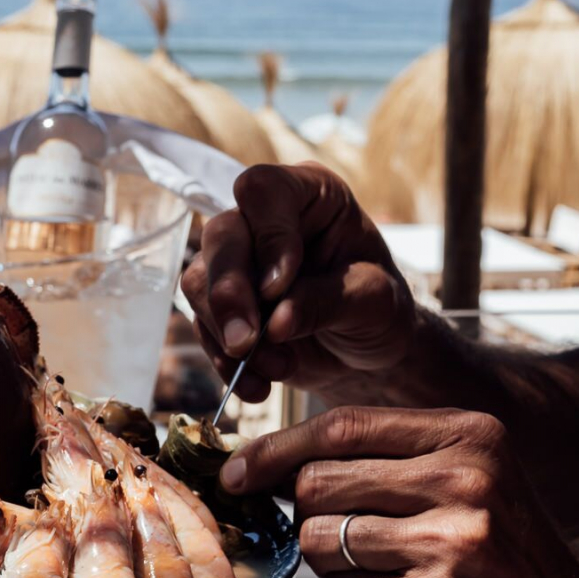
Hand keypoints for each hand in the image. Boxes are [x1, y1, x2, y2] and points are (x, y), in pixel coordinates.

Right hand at [182, 163, 417, 403]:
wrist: (366, 350)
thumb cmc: (380, 308)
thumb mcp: (372, 302)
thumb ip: (326, 303)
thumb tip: (275, 323)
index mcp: (308, 195)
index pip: (263, 191)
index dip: (265, 236)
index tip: (280, 287)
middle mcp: (263, 220)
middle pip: (221, 237)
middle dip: (229, 295)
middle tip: (248, 343)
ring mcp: (238, 261)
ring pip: (198, 283)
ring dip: (230, 335)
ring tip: (277, 369)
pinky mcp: (221, 304)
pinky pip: (203, 327)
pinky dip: (226, 363)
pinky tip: (258, 386)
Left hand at [221, 406, 578, 577]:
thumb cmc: (502, 551)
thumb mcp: (467, 477)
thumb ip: (386, 458)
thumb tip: (275, 461)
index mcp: (469, 436)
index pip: (343, 426)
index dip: (277, 448)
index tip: (239, 471)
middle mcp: (464, 479)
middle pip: (318, 483)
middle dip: (310, 515)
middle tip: (343, 535)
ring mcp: (450, 540)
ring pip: (321, 540)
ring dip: (332, 563)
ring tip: (381, 569)